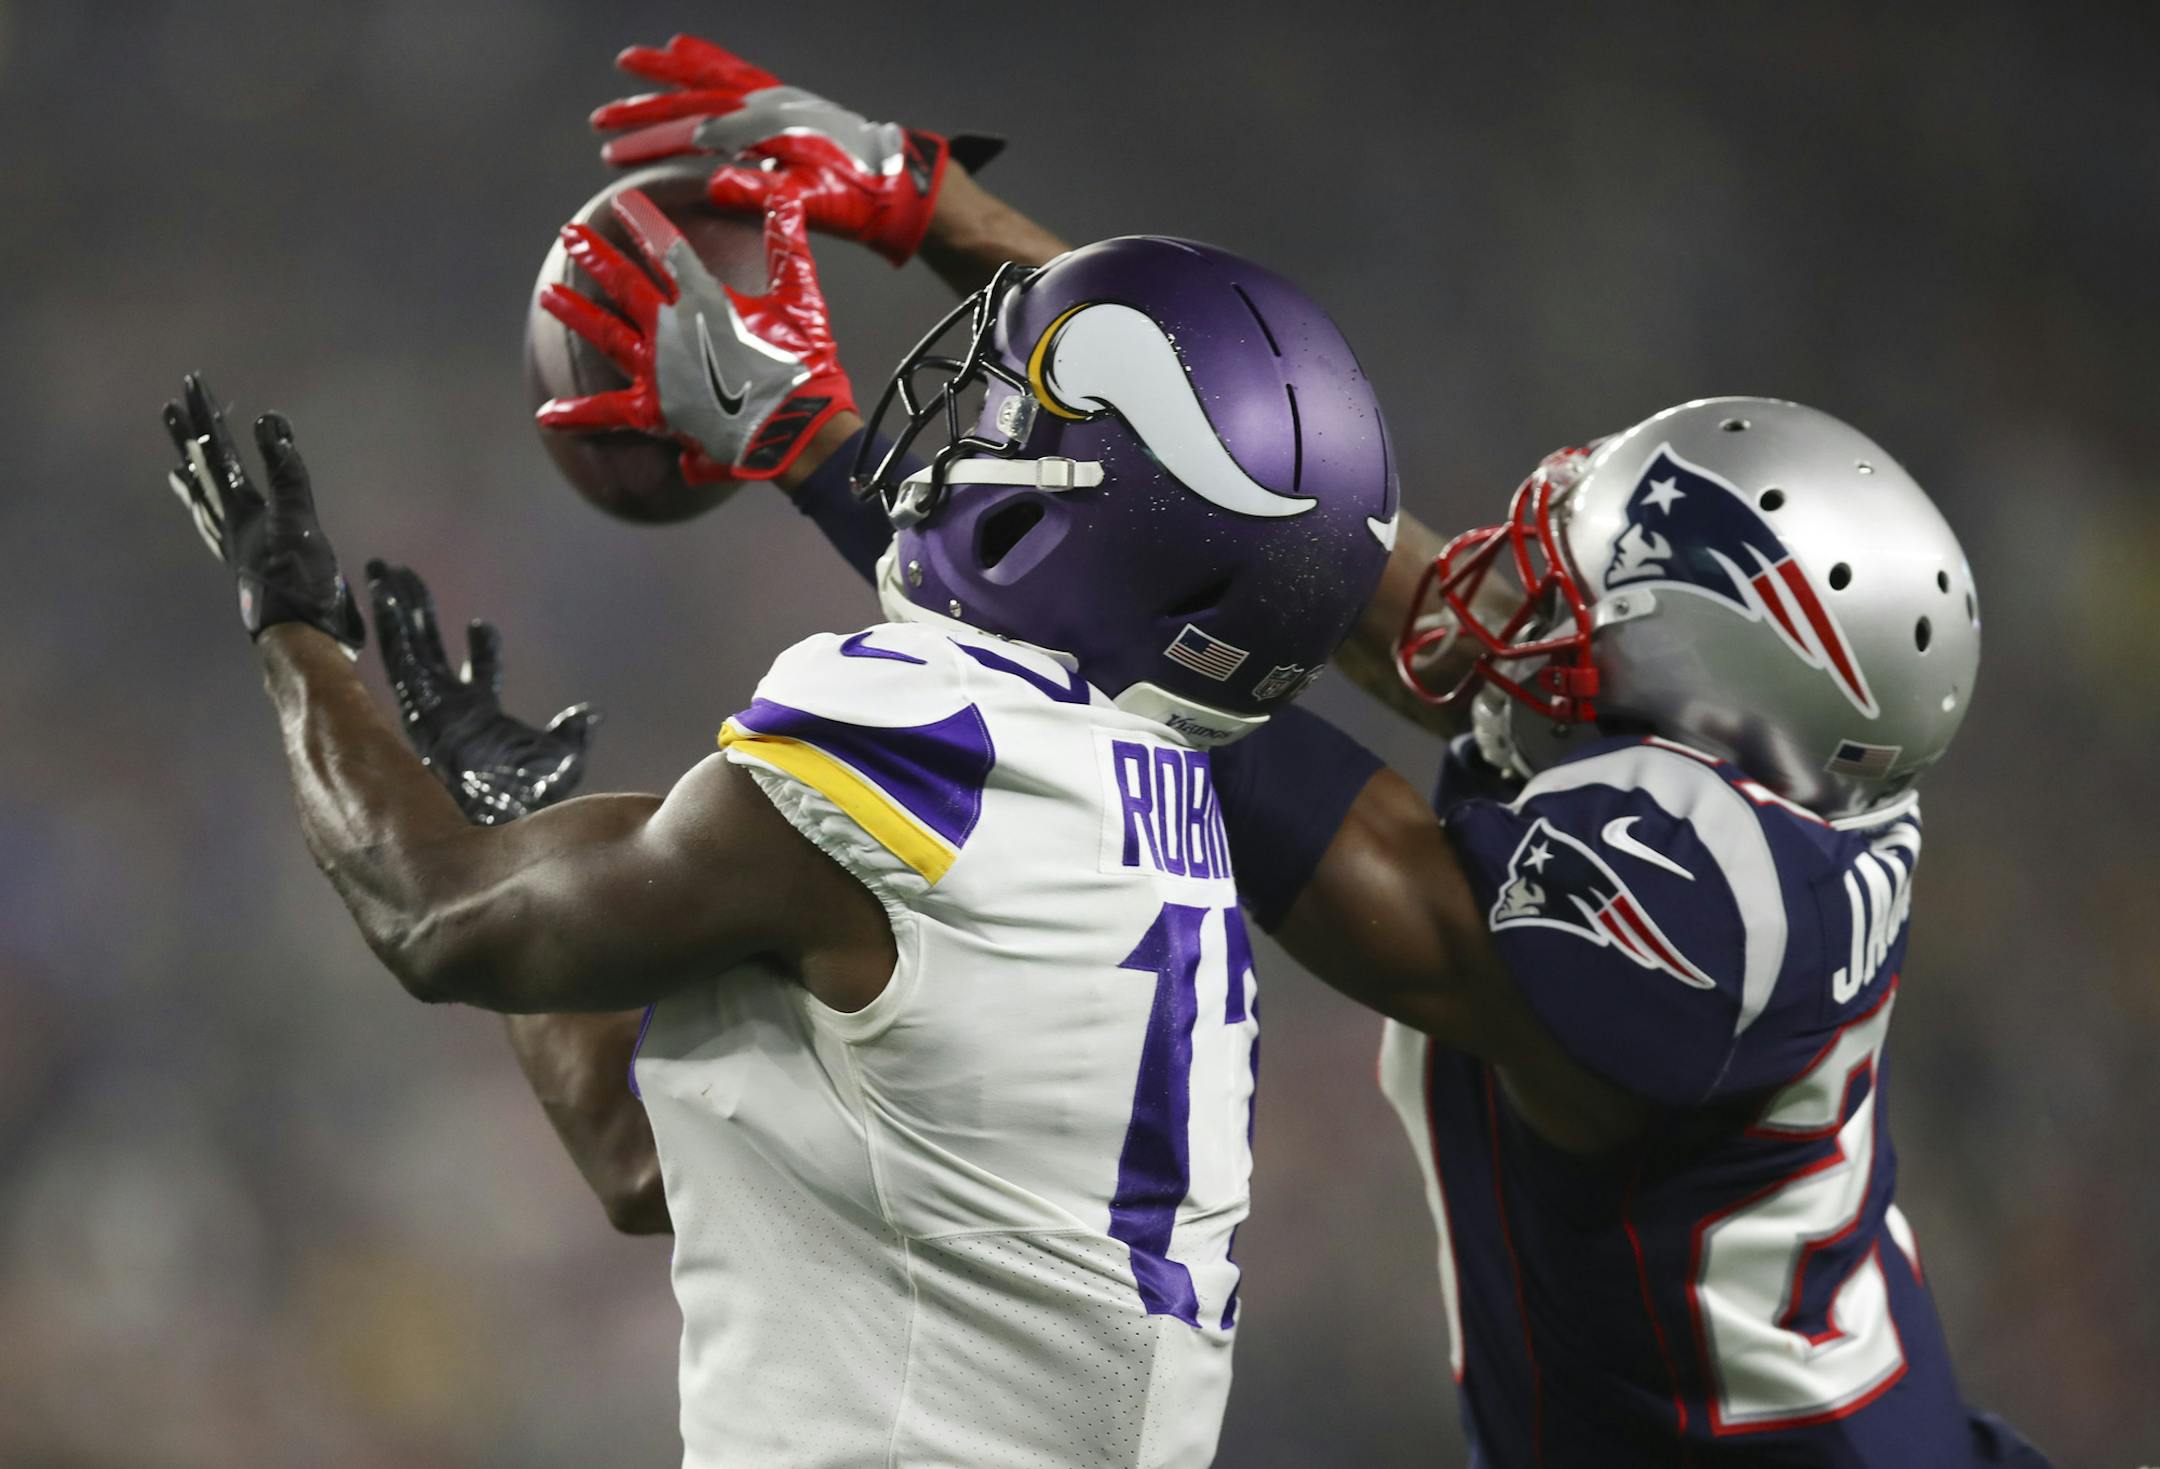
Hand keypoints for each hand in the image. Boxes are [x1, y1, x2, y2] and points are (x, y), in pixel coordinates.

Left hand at [162, 374, 364, 650]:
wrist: (297, 636)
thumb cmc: (301, 583)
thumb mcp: (299, 522)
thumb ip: (287, 474)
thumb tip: (268, 423)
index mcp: (241, 510)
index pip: (218, 452)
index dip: (206, 417)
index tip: (192, 383)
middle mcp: (229, 525)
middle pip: (202, 472)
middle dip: (190, 437)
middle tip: (171, 406)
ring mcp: (233, 548)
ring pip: (204, 504)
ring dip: (192, 478)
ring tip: (177, 465)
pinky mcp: (245, 567)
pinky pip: (216, 531)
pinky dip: (209, 516)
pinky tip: (215, 522)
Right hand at [367, 560, 599, 825]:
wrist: (497, 825)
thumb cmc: (528, 803)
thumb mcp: (559, 763)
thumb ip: (570, 736)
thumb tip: (590, 714)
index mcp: (479, 715)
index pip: (479, 672)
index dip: (482, 648)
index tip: (482, 626)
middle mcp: (448, 707)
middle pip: (428, 647)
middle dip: (416, 610)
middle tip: (398, 572)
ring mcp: (430, 705)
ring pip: (407, 646)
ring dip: (395, 608)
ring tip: (379, 569)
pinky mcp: (418, 708)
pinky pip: (399, 661)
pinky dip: (390, 629)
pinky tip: (380, 597)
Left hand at [535, 189, 852, 482]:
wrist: (796, 430)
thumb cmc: (805, 364)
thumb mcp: (801, 296)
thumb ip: (787, 243)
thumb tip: (782, 193)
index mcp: (703, 297)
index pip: (664, 246)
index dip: (642, 220)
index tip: (623, 202)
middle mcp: (669, 328)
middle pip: (623, 283)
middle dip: (595, 255)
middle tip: (570, 234)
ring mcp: (657, 369)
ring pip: (606, 334)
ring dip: (575, 313)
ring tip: (548, 296)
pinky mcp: (655, 410)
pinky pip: (608, 412)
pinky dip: (577, 413)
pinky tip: (546, 413)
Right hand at [592, 34, 995, 266]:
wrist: (893, 180)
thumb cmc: (852, 198)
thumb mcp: (808, 205)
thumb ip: (761, 195)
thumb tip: (713, 184)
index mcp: (764, 133)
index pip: (693, 135)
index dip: (649, 145)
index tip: (613, 156)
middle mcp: (765, 106)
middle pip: (692, 102)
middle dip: (643, 111)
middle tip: (602, 121)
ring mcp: (774, 97)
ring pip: (709, 75)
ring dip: (667, 71)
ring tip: (628, 63)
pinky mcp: (784, 97)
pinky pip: (736, 69)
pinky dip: (706, 56)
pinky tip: (683, 47)